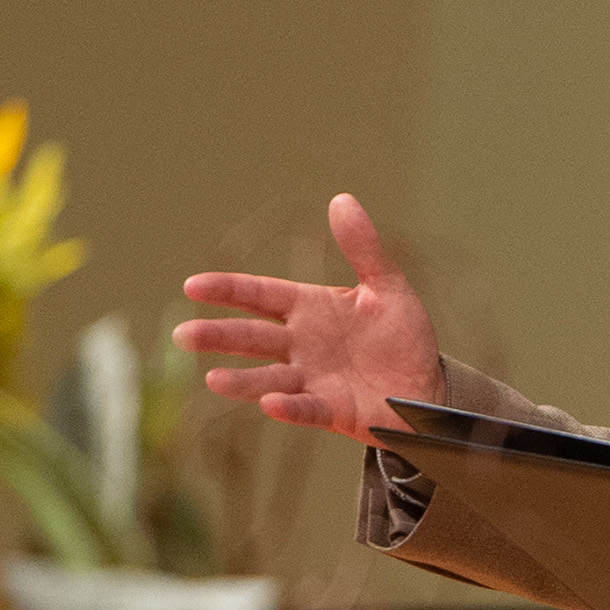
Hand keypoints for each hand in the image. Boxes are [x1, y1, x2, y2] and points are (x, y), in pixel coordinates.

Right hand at [173, 192, 445, 441]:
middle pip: (252, 338)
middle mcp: (303, 345)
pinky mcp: (333, 411)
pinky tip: (270, 403)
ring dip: (242, 380)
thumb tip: (342, 198)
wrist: (427, 385)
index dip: (227, 290)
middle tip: (183, 335)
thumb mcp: (388, 288)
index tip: (192, 285)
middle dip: (219, 336)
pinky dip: (289, 407)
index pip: (260, 295)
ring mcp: (313, 380)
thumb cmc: (400, 337)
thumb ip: (364, 248)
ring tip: (212, 379)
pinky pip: (307, 409)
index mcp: (310, 309)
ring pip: (268, 378)